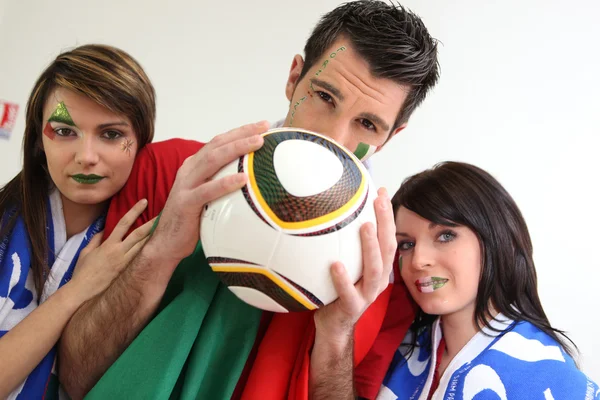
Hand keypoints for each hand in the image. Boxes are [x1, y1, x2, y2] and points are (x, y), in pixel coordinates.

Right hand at [70, 199, 154, 300]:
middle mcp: (120, 252)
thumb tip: (104, 230)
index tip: (144, 202)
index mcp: (109, 244)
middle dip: (151, 223)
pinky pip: (141, 258)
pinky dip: (149, 250)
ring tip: (163, 228)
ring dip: (153, 236)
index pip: (124, 223)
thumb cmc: (83, 271)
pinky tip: (157, 246)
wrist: (84, 291)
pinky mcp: (129, 272)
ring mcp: (126, 262)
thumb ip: (96, 239)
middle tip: (162, 214)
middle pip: (139, 234)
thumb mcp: (86, 252)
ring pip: (144, 246)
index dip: (135, 211)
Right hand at [151, 121, 268, 263]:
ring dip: (237, 149)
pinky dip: (225, 183)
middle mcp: (189, 170)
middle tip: (263, 128)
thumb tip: (252, 177)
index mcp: (195, 166)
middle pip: (217, 145)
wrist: (166, 242)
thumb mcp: (208, 195)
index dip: (239, 132)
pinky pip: (207, 191)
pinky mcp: (186, 203)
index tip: (262, 126)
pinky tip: (242, 179)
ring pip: (212, 160)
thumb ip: (221, 182)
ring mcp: (186, 185)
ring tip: (257, 143)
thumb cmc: (192, 219)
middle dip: (241, 134)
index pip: (219, 142)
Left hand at [314, 187, 395, 338]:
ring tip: (364, 226)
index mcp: (379, 267)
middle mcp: (378, 279)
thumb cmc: (338, 290)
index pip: (388, 236)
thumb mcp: (347, 263)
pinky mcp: (352, 308)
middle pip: (388, 248)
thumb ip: (346, 243)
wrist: (334, 326)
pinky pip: (348, 293)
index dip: (387, 214)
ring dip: (371, 247)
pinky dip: (342, 279)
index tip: (382, 191)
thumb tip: (334, 210)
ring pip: (374, 270)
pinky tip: (335, 264)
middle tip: (378, 200)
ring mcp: (367, 295)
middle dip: (385, 223)